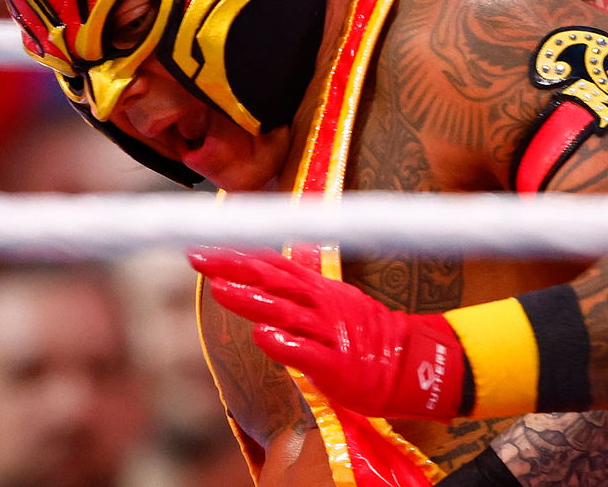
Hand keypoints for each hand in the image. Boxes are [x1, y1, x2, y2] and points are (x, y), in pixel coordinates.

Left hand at [189, 248, 465, 420]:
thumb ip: (300, 286)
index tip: (205, 242)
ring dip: (252, 301)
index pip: (273, 265)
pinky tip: (262, 337)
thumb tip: (270, 267)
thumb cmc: (364, 336)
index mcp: (317, 290)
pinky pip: (308, 353)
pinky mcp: (337, 365)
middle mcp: (321, 304)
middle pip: (273, 280)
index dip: (239, 253)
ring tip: (220, 290)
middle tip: (197, 255)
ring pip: (287, 312)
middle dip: (234, 267)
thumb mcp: (332, 301)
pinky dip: (285, 344)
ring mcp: (329, 332)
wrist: (409, 364)